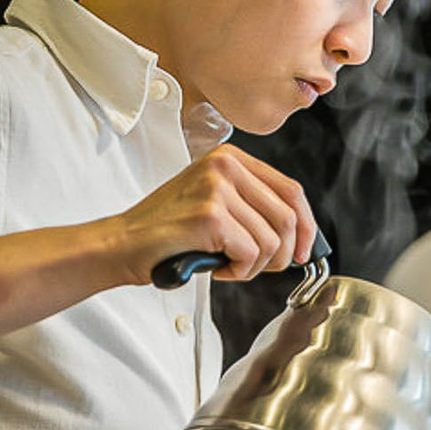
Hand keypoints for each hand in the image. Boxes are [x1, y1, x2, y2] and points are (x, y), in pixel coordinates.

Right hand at [114, 144, 317, 286]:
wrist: (123, 244)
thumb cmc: (169, 231)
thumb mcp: (216, 202)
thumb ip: (253, 206)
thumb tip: (301, 234)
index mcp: (231, 158)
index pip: (292, 190)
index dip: (307, 226)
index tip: (304, 251)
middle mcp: (226, 166)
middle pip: (288, 217)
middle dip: (283, 254)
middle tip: (259, 267)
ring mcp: (217, 188)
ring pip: (272, 240)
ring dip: (255, 266)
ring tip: (228, 266)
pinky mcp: (210, 215)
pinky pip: (251, 254)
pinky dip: (239, 272)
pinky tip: (216, 267)